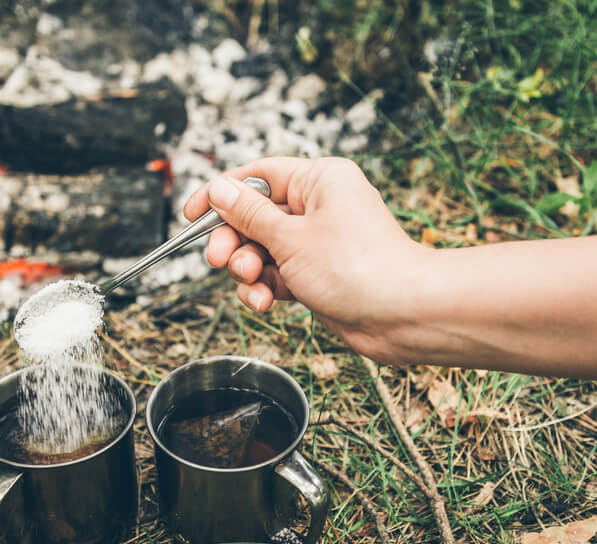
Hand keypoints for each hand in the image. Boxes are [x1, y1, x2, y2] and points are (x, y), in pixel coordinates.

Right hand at [183, 157, 429, 361]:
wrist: (404, 314)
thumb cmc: (358, 267)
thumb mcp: (291, 237)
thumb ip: (249, 215)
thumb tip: (219, 189)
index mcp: (319, 180)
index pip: (257, 176)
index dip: (220, 194)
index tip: (193, 215)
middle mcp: (320, 206)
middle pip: (255, 216)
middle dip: (234, 241)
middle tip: (218, 260)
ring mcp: (319, 242)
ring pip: (263, 250)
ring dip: (248, 270)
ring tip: (251, 285)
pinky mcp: (318, 274)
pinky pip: (278, 274)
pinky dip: (265, 288)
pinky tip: (263, 302)